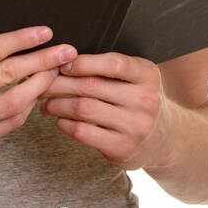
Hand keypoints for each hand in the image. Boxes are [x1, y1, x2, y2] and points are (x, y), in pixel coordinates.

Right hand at [0, 26, 75, 154]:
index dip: (22, 40)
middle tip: (66, 51)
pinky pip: (11, 122)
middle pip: (9, 75)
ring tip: (56, 71)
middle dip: (43, 61)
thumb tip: (16, 40)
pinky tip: (37, 92)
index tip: (45, 32)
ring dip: (41, 84)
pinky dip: (27, 105)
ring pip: (15, 102)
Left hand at [36, 52, 174, 169]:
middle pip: (91, 86)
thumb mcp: (137, 79)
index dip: (84, 63)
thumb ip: (110, 69)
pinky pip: (82, 132)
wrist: (165, 138)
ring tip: (47, 103)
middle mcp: (145, 100)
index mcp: (148, 75)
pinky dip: (64, 124)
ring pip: (83, 109)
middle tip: (42, 83)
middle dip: (60, 83)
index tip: (63, 65)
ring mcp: (135, 126)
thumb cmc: (140, 101)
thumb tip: (63, 60)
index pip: (114, 64)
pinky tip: (60, 120)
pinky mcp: (122, 148)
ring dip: (57, 104)